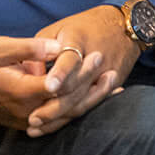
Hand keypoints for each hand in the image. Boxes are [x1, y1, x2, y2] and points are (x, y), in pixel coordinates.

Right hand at [0, 36, 113, 135]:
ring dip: (89, 101)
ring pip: (65, 116)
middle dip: (91, 86)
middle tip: (109, 67)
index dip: (80, 71)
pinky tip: (90, 100)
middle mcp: (26, 111)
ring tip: (111, 85)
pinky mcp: (25, 122)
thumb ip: (31, 48)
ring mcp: (25, 120)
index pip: (60, 85)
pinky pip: (56, 120)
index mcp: (21, 91)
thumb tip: (60, 47)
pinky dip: (76, 110)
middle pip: (68, 104)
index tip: (95, 54)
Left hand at [28, 4, 138, 132]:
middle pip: (76, 87)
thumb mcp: (59, 29)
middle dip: (54, 106)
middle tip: (32, 119)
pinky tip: (56, 124)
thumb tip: (29, 76)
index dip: (60, 73)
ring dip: (60, 117)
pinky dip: (73, 116)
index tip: (48, 86)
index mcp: (79, 39)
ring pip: (83, 101)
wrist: (124, 26)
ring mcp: (106, 74)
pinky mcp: (112, 85)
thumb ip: (41, 51)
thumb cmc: (84, 27)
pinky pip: (91, 105)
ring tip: (38, 128)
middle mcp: (96, 58)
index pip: (70, 59)